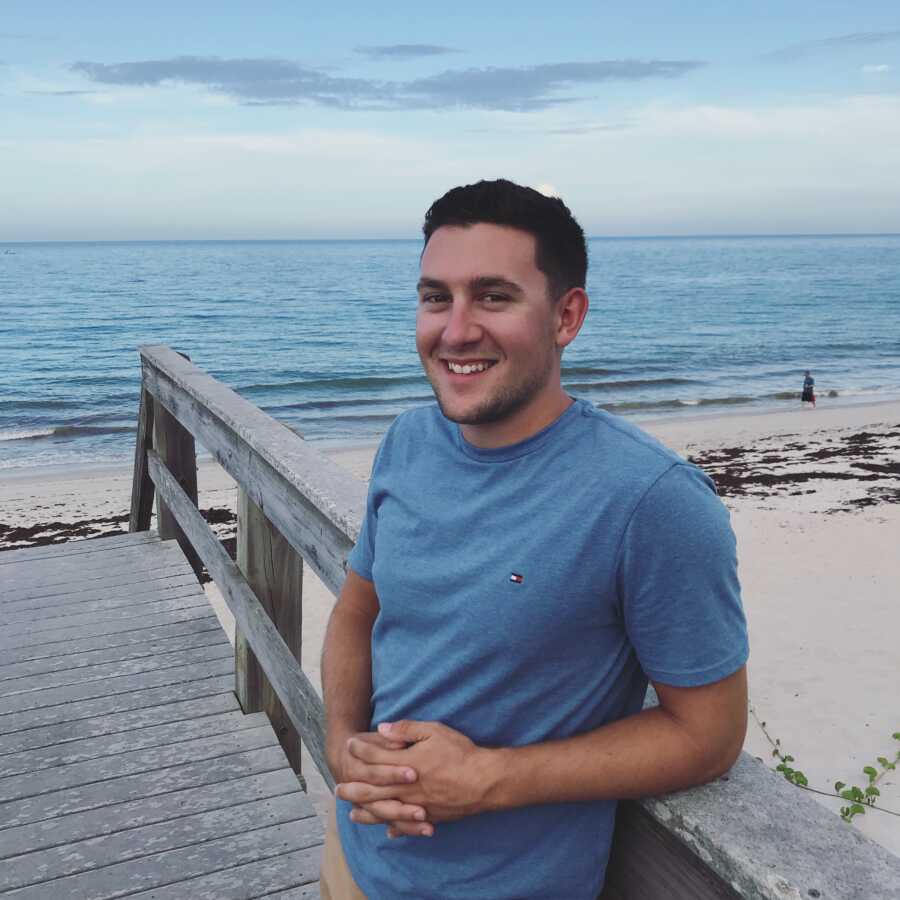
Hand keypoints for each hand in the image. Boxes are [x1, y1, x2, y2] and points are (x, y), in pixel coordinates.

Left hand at [337, 720, 496, 832]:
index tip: (350, 745)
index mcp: (405, 763)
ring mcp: (416, 805)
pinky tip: (387, 830)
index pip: (375, 756)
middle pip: (372, 788)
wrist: (484, 781)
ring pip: (385, 811)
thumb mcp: (434, 731)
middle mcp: (406, 787)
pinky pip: (406, 826)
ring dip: (366, 812)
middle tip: (337, 789)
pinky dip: (394, 828)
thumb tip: (384, 728)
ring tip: (352, 814)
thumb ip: (407, 729)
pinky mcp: (429, 817)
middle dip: (353, 788)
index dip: (361, 749)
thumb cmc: (460, 752)